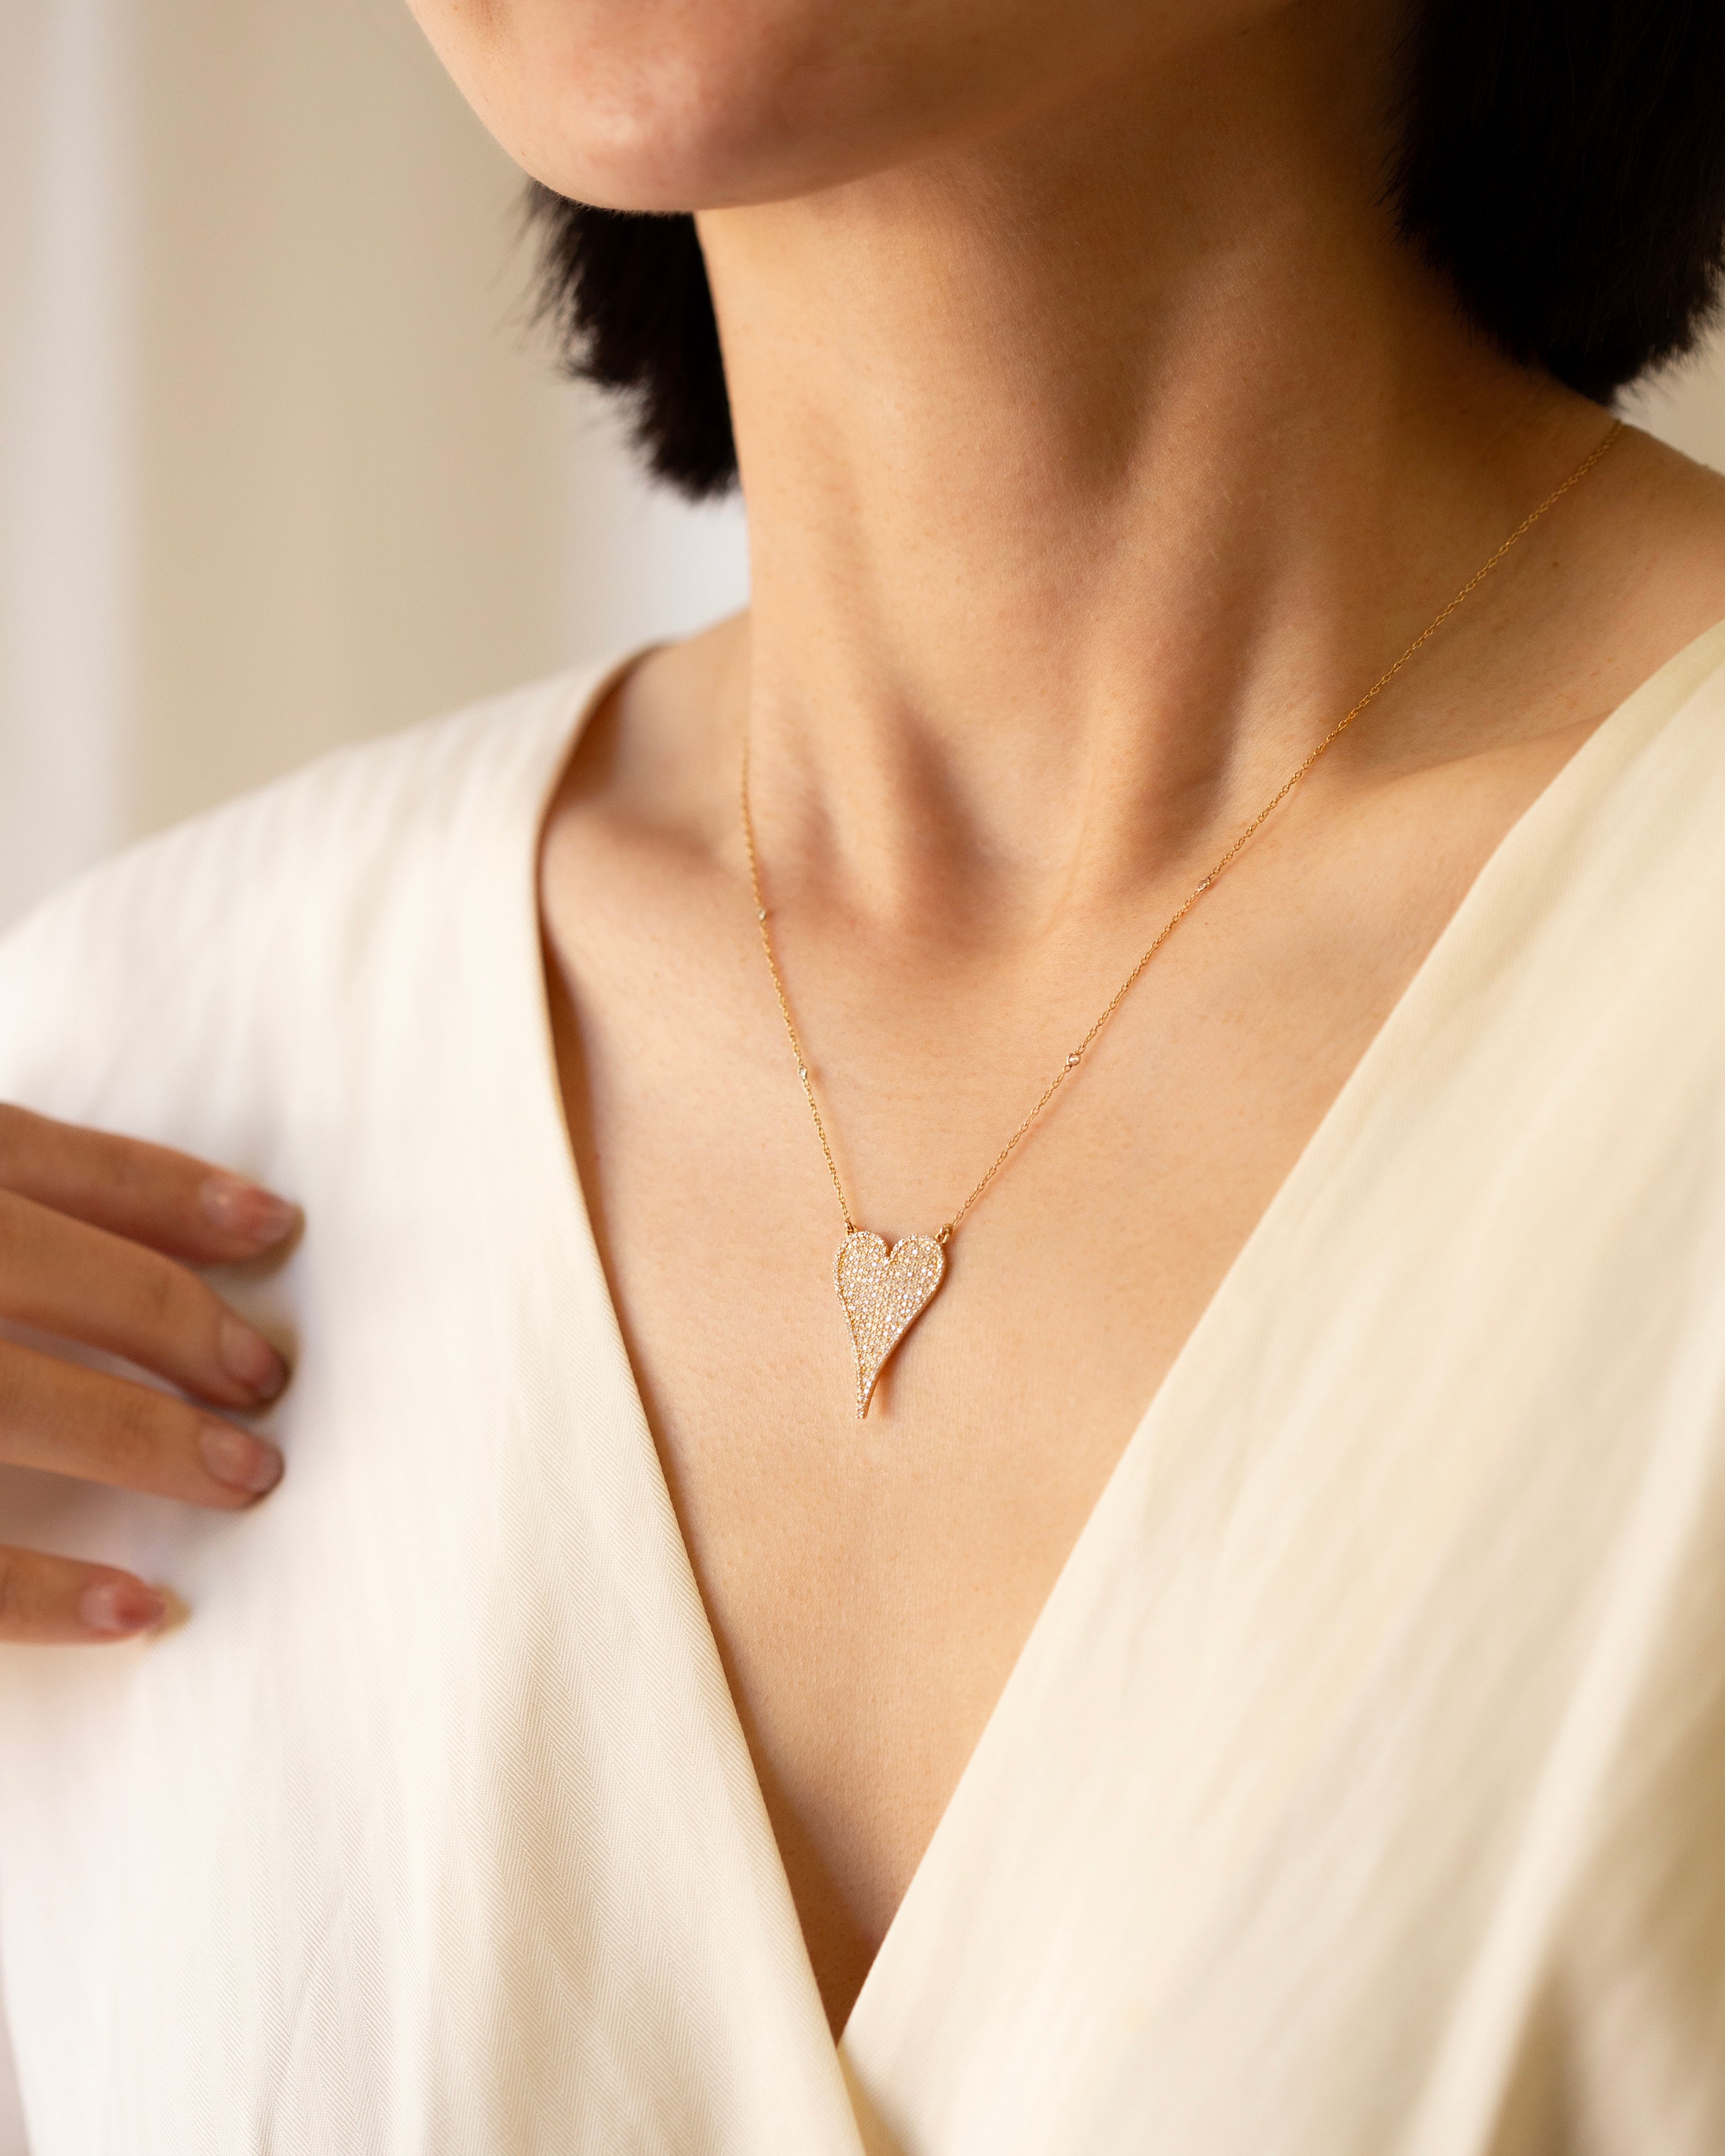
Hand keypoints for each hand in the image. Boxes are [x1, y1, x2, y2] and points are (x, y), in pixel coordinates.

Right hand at [0, 1105, 294, 1644]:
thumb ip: (5, 1229)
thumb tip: (136, 1269)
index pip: (29, 1156)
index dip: (158, 1189)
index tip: (275, 1223)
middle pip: (26, 1264)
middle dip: (160, 1313)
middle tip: (266, 1375)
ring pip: (5, 1397)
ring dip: (135, 1437)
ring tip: (248, 1477)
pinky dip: (41, 1593)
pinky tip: (139, 1609)